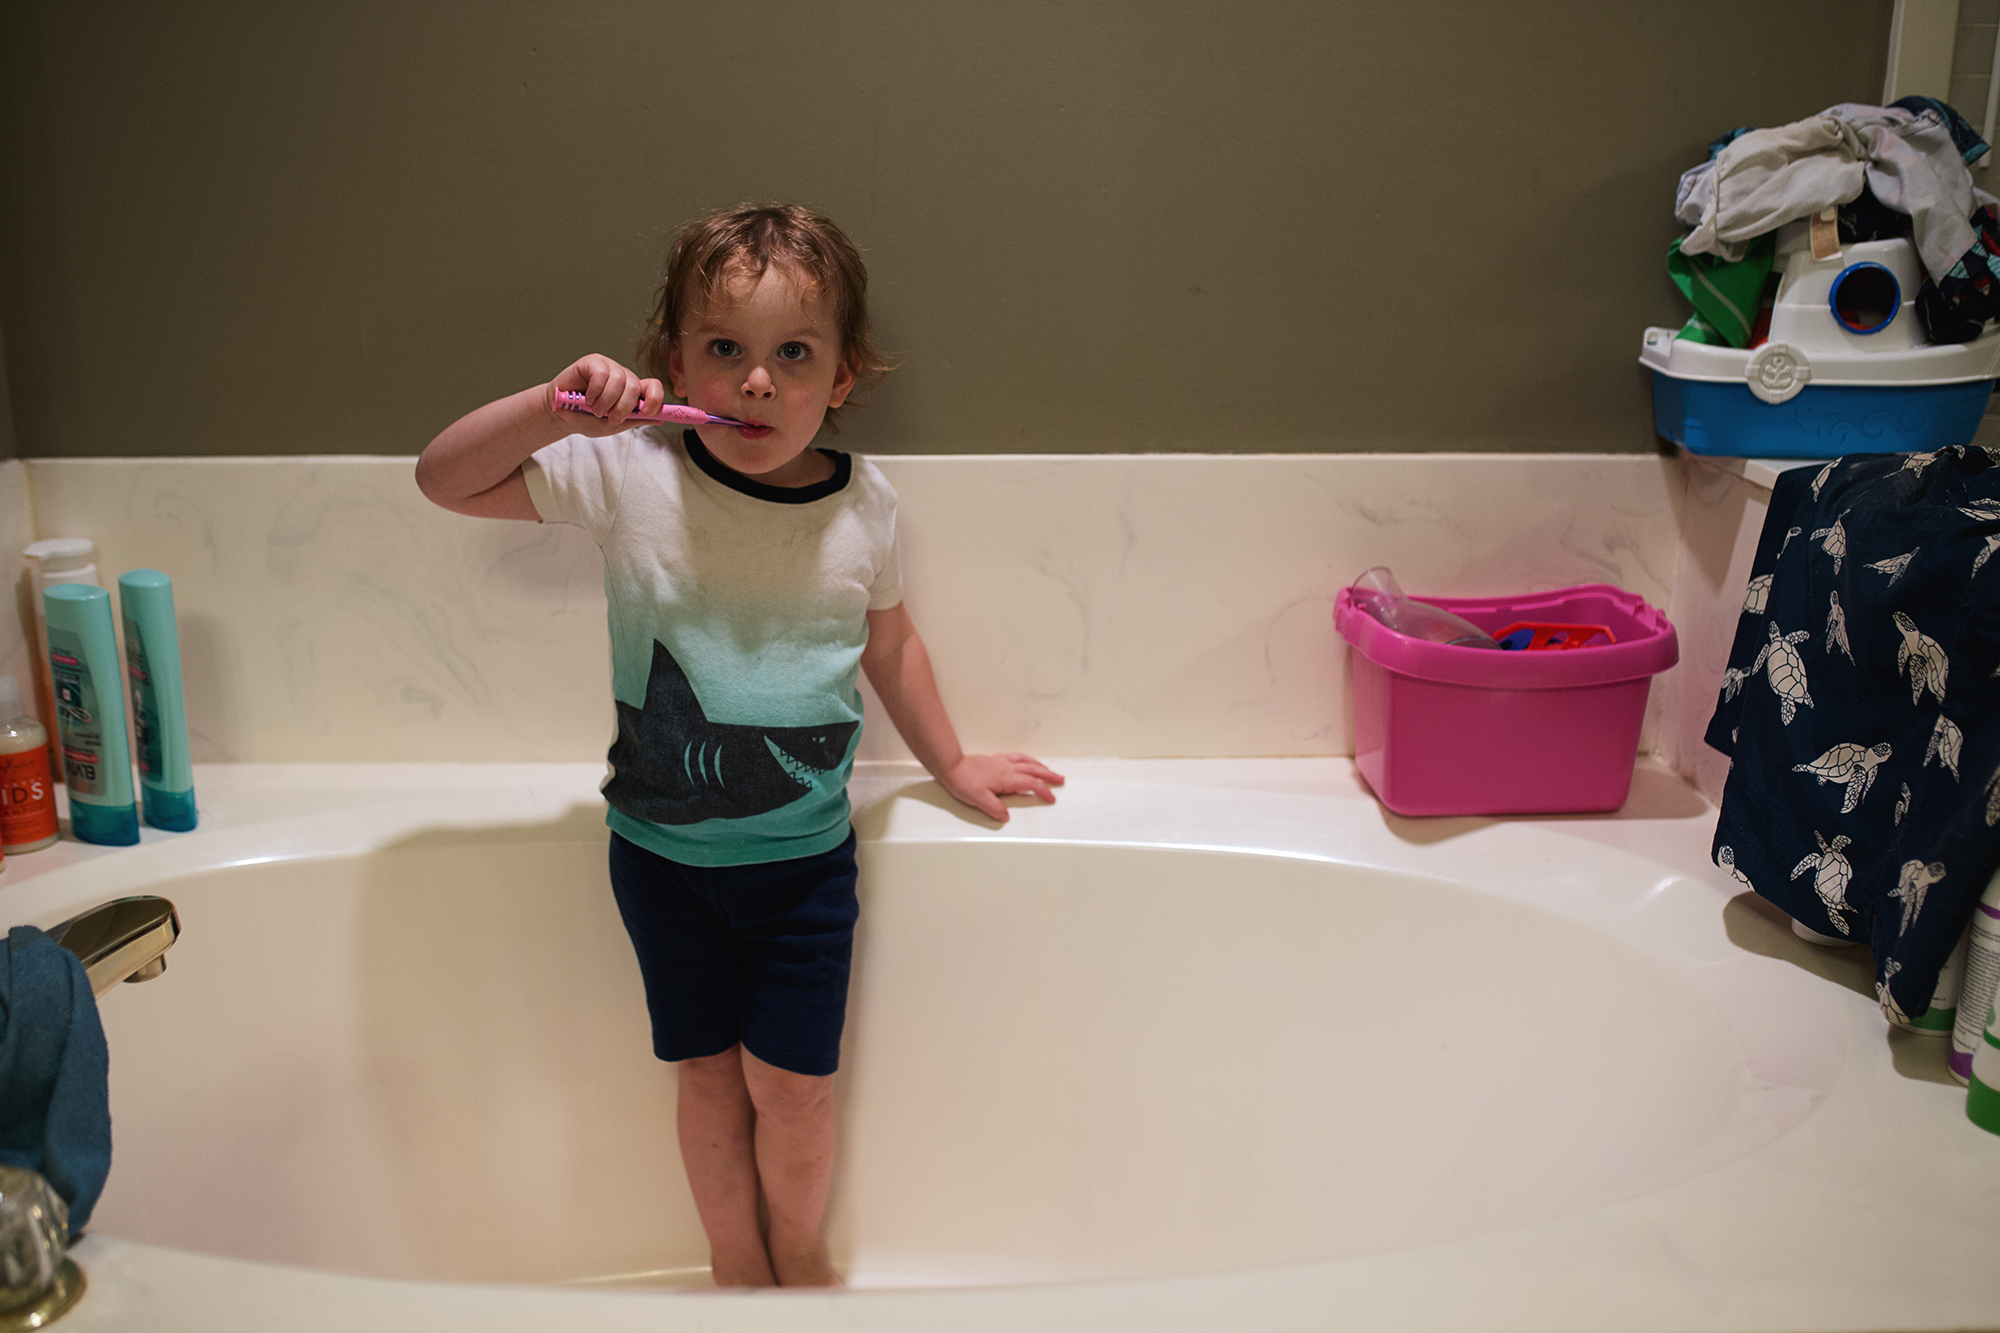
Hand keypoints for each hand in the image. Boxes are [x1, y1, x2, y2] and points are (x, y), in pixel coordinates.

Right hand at [546, 354, 667, 435]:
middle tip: (609, 417)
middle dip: (623, 407)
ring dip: (606, 401)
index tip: (646, 412)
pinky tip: (587, 398)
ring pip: (619, 381)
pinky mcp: (592, 362)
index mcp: (632, 391)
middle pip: (635, 386)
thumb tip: (661, 420)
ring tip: (595, 409)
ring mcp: (608, 367)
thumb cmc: (588, 418)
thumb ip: (635, 420)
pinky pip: (601, 374)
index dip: (655, 398)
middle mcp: (623, 377)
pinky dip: (595, 391)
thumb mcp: (614, 425)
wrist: (562, 415)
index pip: (653, 387)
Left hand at [939, 753, 1064, 822]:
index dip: (1043, 791)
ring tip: (1049, 770)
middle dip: (1049, 775)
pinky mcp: (995, 759)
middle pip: (1033, 770)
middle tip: (1060, 779)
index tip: (1051, 798)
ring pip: (1027, 761)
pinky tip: (1027, 761)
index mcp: (1006, 778)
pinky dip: (1028, 759)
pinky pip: (1018, 757)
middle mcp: (1007, 768)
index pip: (1030, 784)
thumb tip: (1006, 816)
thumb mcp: (978, 800)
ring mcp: (1002, 762)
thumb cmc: (963, 781)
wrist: (952, 766)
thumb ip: (995, 808)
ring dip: (1040, 765)